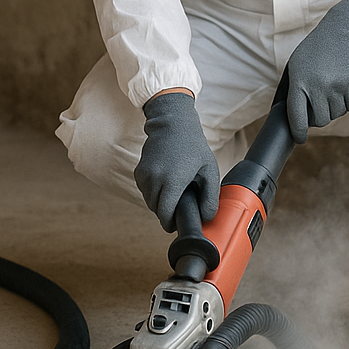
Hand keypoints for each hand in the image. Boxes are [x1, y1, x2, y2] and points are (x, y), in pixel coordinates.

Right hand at [133, 91, 219, 231]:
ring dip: (159, 202)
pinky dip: (153, 192)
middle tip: (179, 207)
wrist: (172, 124)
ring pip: (149, 201)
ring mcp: (144, 175)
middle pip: (156, 210)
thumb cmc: (193, 146)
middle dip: (166, 213)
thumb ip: (210, 197)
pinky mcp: (139, 171)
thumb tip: (207, 217)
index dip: (170, 223)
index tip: (176, 224)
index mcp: (172, 181)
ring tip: (174, 193)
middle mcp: (154, 179)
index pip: (165, 214)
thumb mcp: (209, 170)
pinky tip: (165, 184)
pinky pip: (144, 191)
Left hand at [284, 0, 348, 142]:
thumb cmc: (316, 49)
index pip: (296, 116)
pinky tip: (344, 87)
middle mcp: (316, 86)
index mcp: (298, 81)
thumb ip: (292, 87)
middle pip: (320, 121)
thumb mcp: (296, 64)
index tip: (300, 138)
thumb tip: (289, 114)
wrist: (343, 31)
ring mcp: (335, 87)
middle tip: (320, 105)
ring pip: (336, 114)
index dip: (298, 131)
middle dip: (320, 117)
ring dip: (335, 108)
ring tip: (332, 90)